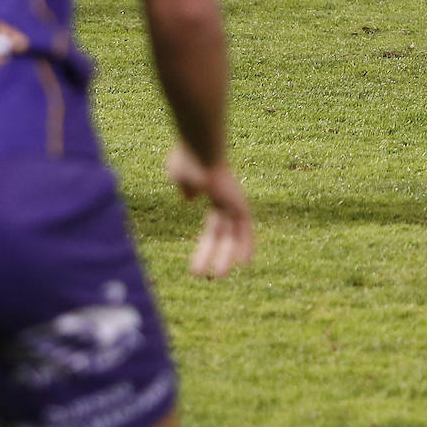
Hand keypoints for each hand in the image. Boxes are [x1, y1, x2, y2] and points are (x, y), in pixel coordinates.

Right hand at [165, 144, 253, 278]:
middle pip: (221, 231)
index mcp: (212, 192)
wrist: (201, 150)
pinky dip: (247, 244)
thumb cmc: (188, 158)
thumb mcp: (179, 172)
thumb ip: (184, 185)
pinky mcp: (239, 202)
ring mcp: (233, 199)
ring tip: (218, 277)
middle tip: (208, 276)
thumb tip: (190, 199)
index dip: (210, 242)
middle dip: (215, 252)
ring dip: (226, 255)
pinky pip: (245, 228)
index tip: (203, 256)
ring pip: (232, 233)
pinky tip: (244, 262)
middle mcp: (225, 197)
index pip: (215, 223)